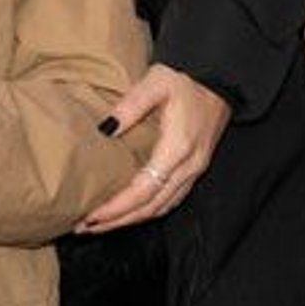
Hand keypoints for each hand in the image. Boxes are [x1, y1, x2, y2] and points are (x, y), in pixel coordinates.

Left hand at [77, 60, 232, 231]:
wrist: (219, 78)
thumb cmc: (185, 79)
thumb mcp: (155, 83)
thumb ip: (129, 106)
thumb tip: (104, 130)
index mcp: (177, 149)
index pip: (144, 190)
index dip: (118, 207)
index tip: (92, 215)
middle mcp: (188, 166)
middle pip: (152, 207)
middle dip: (119, 221)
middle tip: (85, 227)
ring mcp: (195, 170)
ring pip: (162, 207)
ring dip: (132, 220)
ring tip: (101, 224)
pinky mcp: (195, 168)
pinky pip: (171, 200)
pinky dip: (148, 211)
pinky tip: (130, 212)